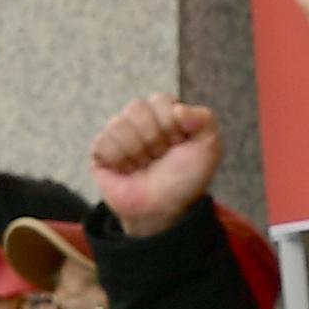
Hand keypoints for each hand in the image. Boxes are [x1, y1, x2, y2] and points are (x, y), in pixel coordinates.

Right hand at [90, 93, 225, 236]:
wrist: (165, 208)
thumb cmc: (187, 177)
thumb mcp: (209, 148)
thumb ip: (204, 119)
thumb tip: (178, 109)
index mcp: (164, 112)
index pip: (159, 101)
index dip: (171, 125)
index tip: (178, 144)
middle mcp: (139, 119)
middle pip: (136, 108)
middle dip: (153, 138)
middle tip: (160, 156)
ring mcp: (118, 133)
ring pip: (118, 124)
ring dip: (138, 151)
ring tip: (145, 164)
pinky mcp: (100, 150)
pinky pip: (102, 142)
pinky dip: (119, 160)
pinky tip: (127, 169)